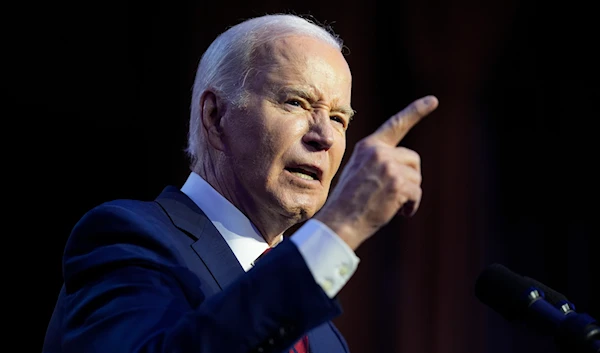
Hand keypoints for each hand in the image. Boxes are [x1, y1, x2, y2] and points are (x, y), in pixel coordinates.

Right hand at [314, 95, 438, 249]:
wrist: (340, 221)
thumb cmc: (349, 202)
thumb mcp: (359, 171)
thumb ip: (379, 161)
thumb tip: (406, 167)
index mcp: (368, 146)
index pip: (396, 124)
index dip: (416, 111)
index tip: (433, 101)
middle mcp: (379, 152)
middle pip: (413, 160)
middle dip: (409, 178)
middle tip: (393, 194)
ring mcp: (389, 166)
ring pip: (416, 179)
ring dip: (409, 194)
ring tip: (389, 204)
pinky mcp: (398, 183)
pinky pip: (416, 194)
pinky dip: (410, 206)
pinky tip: (396, 212)